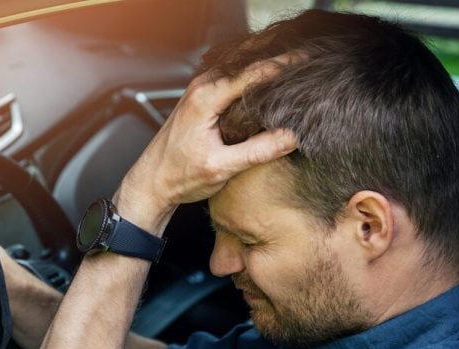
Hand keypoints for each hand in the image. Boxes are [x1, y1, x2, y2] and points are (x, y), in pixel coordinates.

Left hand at [117, 59, 298, 229]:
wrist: (151, 182)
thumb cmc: (178, 176)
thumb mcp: (221, 167)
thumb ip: (257, 151)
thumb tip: (292, 137)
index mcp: (205, 99)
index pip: (252, 72)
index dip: (283, 65)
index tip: (307, 62)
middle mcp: (201, 87)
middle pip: (246, 60)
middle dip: (276, 56)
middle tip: (306, 58)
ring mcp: (200, 90)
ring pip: (239, 65)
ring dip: (265, 61)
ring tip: (295, 65)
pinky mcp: (201, 98)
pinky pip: (231, 76)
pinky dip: (252, 72)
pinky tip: (269, 79)